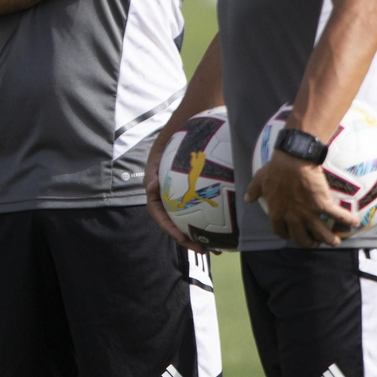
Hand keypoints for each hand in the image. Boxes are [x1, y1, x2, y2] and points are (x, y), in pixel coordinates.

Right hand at [144, 126, 207, 252]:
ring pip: (190, 223)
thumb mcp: (159, 150)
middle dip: (188, 241)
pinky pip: (203, 213)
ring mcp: (183, 199)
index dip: (168, 229)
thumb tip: (149, 187)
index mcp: (156, 191)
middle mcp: (169, 198)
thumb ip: (152, 169)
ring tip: (217, 249)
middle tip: (204, 250)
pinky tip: (227, 232)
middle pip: (176, 225)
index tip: (181, 238)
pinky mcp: (197, 196)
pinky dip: (212, 224)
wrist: (191, 127)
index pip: (159, 215)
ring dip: (201, 238)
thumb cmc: (173, 139)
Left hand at [246, 149, 357, 247]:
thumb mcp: (259, 180)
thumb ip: (253, 191)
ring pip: (320, 234)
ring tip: (335, 242)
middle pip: (301, 238)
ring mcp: (308, 213)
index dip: (286, 235)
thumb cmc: (275, 169)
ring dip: (328, 240)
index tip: (291, 235)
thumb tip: (247, 198)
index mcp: (277, 212)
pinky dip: (348, 220)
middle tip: (314, 242)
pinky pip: (338, 216)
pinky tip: (354, 223)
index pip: (280, 231)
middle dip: (308, 243)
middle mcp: (292, 217)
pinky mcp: (323, 205)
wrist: (293, 159)